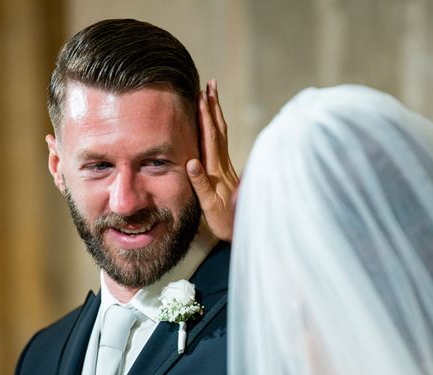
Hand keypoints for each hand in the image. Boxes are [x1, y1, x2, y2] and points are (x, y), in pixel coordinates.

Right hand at [187, 79, 238, 240]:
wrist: (242, 231)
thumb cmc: (224, 221)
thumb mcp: (209, 205)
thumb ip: (200, 183)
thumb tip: (191, 161)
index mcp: (215, 170)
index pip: (210, 137)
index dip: (206, 116)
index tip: (201, 94)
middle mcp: (222, 165)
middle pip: (218, 130)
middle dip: (213, 107)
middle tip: (210, 85)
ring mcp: (226, 168)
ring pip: (221, 135)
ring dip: (216, 114)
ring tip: (211, 97)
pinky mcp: (226, 173)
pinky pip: (221, 145)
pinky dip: (216, 130)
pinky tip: (215, 126)